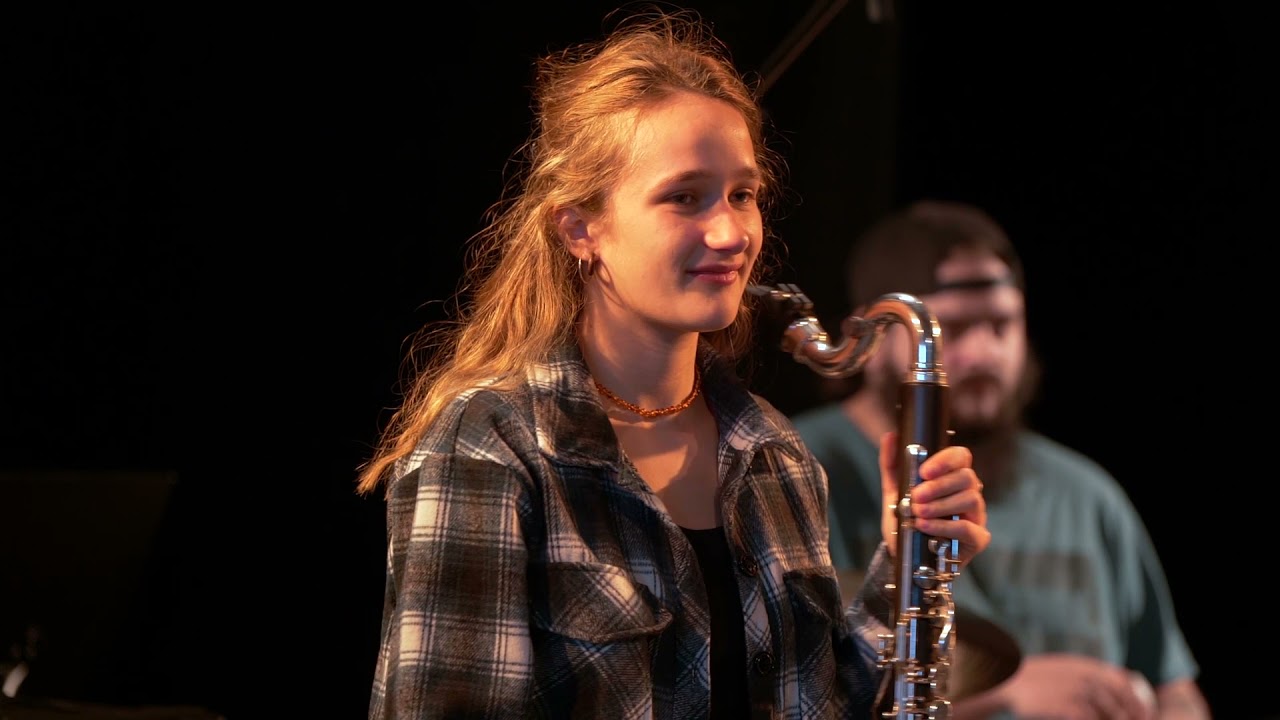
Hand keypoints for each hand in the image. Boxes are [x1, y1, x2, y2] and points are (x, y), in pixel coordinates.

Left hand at [878, 431, 988, 567]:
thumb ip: (891, 464)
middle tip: (916, 497)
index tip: (923, 471)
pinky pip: (969, 528)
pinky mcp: (977, 539)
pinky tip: (926, 526)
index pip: (961, 456)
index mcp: (952, 478)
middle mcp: (969, 493)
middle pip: (967, 477)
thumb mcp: (893, 492)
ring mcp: (976, 516)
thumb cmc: (905, 522)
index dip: (945, 460)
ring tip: (918, 514)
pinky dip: (944, 526)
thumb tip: (891, 436)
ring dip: (940, 506)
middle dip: (939, 486)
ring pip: (971, 499)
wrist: (904, 559)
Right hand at [975, 653, 1157, 719]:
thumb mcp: (1063, 669)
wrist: (1008, 680)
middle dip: (1133, 714)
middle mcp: (1085, 676)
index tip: (1142, 713)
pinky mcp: (1068, 706)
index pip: (1124, 680)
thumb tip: (1111, 684)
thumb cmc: (1035, 679)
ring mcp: (1077, 691)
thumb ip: (1086, 674)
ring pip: (1111, 712)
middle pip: (1122, 697)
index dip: (1137, 697)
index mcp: (1086, 665)